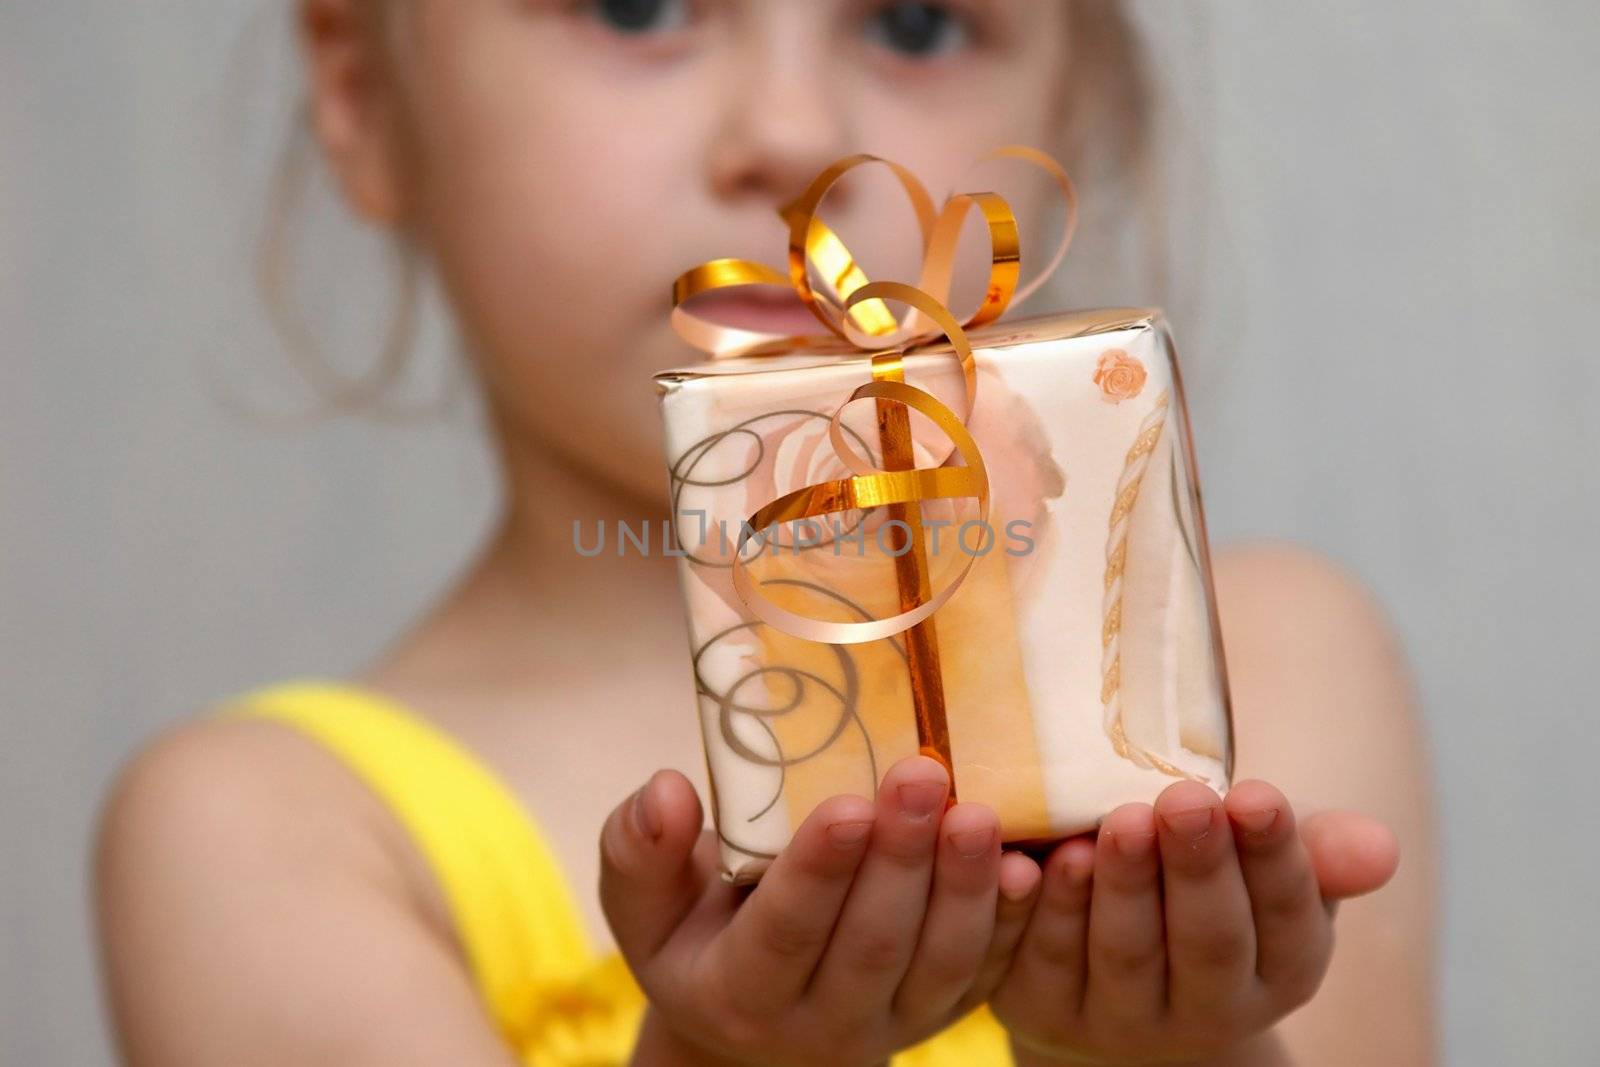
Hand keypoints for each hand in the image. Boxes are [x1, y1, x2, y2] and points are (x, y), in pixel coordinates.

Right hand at [599, 756, 1040, 1066]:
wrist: (756, 1017)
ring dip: (967, 888)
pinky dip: (1015, 922)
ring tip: (981, 811)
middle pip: (874, 945)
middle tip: (922, 772)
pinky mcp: (944, 1009)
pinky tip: (1034, 863)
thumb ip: (639, 852)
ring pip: (942, 963)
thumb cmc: (695, 932)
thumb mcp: (645, 905)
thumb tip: (665, 790)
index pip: (783, 934)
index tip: (848, 803)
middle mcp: (821, 1023)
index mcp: (738, 991)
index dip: (819, 872)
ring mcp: (893, 1023)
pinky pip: (989, 973)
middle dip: (902, 860)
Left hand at [991, 779, 1398, 1064]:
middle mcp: (1208, 1010)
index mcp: (1280, 970)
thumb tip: (1381, 847)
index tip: (1256, 794)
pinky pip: (1042, 960)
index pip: (1288, 920)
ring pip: (1124, 954)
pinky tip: (1040, 861)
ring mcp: (1121, 1019)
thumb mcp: (1265, 865)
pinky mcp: (1041, 1009)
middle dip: (1199, 868)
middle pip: (1208, 943)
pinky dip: (1043, 910)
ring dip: (1123, 887)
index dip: (1273, 858)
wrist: (1105, 968)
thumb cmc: (1202, 885)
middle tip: (1186, 799)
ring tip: (1119, 820)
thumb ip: (1316, 851)